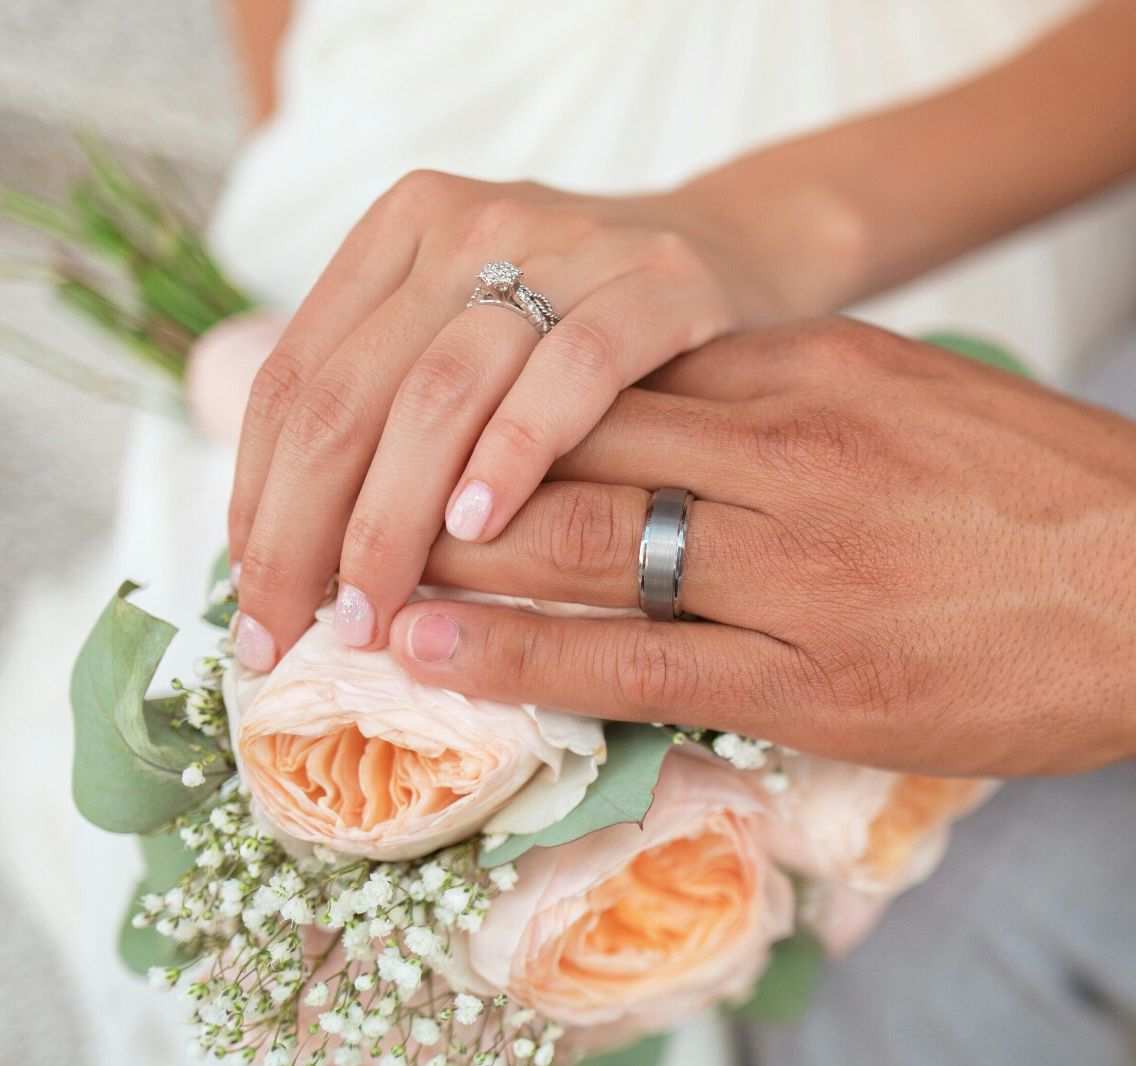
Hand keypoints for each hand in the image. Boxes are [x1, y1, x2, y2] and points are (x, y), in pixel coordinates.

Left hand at [226, 172, 802, 669]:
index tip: (255, 605)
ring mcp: (565, 245)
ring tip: (372, 611)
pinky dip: (513, 453)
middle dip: (305, 532)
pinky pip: (570, 373)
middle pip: (350, 395)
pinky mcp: (656, 282)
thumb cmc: (592, 330)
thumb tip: (289, 556)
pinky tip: (479, 528)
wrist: (746, 253)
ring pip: (439, 392)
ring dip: (392, 519)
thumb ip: (394, 407)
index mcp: (402, 232)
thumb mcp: (478, 338)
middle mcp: (468, 225)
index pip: (294, 380)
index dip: (257, 501)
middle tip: (295, 634)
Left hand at [385, 319, 1135, 776]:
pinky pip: (637, 660)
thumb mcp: (937, 400)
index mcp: (825, 368)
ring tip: (352, 570)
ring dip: (454, 554)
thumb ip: (815, 402)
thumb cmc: (1079, 498)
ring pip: (585, 542)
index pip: (624, 369)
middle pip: (575, 440)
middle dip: (452, 468)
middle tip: (351, 489)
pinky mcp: (822, 675)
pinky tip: (432, 649)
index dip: (509, 397)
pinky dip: (519, 653)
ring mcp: (805, 565)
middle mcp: (796, 450)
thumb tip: (705, 417)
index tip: (438, 419)